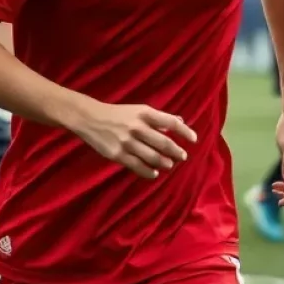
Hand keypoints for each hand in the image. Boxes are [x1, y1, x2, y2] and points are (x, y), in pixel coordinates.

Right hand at [73, 102, 196, 179]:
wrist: (89, 118)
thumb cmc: (117, 114)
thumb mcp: (138, 110)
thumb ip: (158, 118)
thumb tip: (180, 122)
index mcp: (144, 113)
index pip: (171, 122)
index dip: (185, 131)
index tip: (194, 139)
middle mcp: (137, 127)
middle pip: (164, 143)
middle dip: (177, 152)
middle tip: (182, 156)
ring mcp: (127, 142)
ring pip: (154, 157)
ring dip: (166, 163)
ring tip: (169, 164)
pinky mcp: (118, 155)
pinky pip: (139, 167)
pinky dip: (150, 172)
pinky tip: (155, 172)